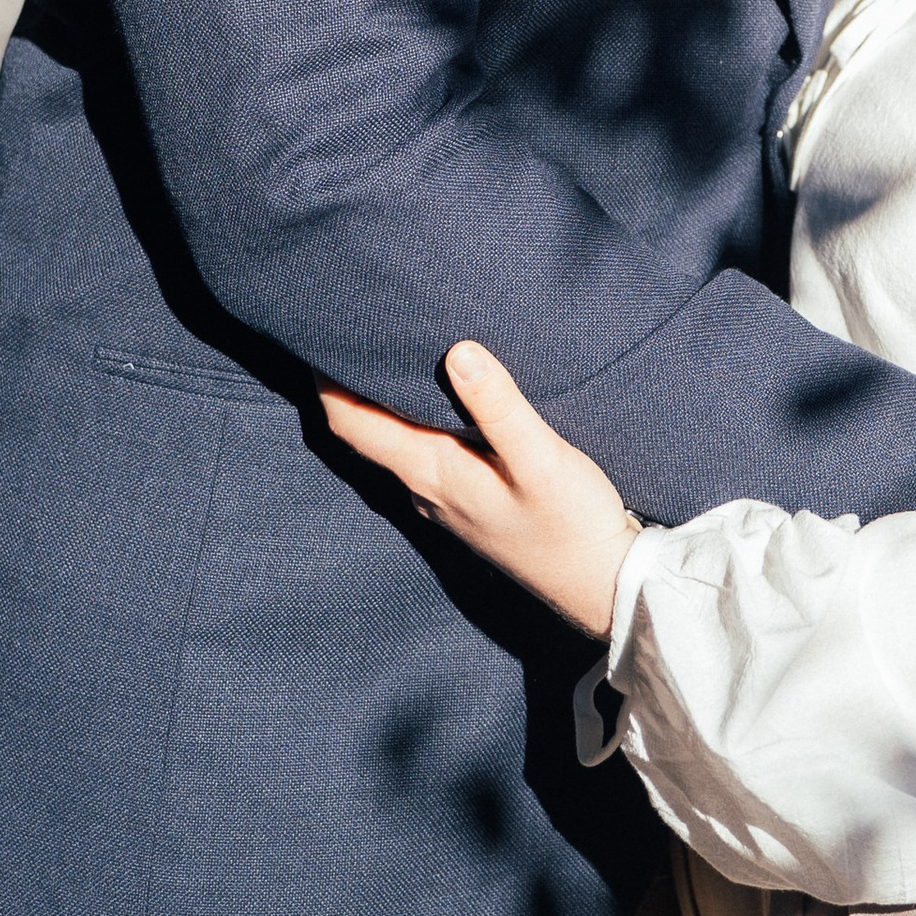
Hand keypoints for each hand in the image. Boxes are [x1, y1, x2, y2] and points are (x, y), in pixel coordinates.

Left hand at [320, 344, 638, 639]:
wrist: (597, 583)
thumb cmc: (570, 521)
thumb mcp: (540, 459)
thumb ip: (498, 405)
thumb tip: (457, 350)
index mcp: (432, 473)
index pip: (354, 425)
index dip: (327, 382)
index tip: (317, 336)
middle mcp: (424, 488)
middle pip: (364, 433)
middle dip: (347, 385)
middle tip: (350, 331)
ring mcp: (443, 500)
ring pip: (390, 444)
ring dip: (378, 404)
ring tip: (384, 354)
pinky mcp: (465, 502)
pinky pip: (418, 454)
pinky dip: (408, 422)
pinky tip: (432, 401)